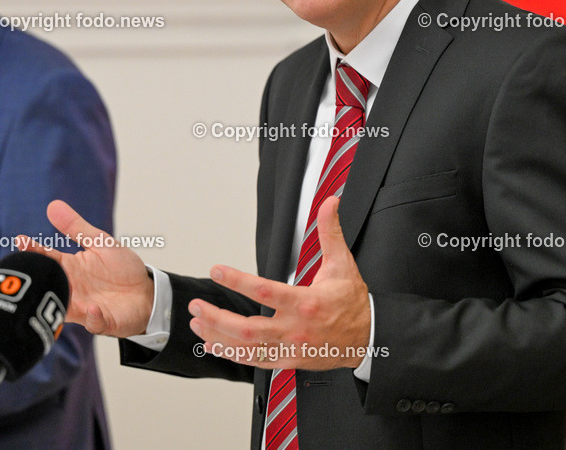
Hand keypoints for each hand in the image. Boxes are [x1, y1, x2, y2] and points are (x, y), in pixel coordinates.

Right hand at [18, 200, 154, 338]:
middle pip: (49, 285)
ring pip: (64, 308)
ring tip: (54, 291)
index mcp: (70, 268)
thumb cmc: (121, 268)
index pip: (47, 258)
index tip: (20, 240)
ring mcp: (85, 307)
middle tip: (28, 271)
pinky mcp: (103, 321)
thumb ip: (76, 228)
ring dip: (59, 301)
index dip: (33, 250)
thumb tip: (53, 205)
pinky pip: (94, 322)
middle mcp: (73, 289)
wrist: (147, 292)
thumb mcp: (100, 243)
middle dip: (37, 280)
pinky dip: (93, 317)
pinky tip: (93, 309)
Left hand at [189, 196, 370, 369]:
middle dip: (218, 318)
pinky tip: (214, 345)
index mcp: (305, 302)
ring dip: (218, 337)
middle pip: (249, 329)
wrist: (368, 337)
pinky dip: (232, 354)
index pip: (265, 291)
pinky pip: (255, 361)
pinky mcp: (288, 360)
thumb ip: (330, 232)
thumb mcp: (342, 264)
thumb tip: (329, 204)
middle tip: (197, 306)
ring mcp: (290, 348)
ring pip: (248, 348)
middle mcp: (295, 328)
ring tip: (197, 323)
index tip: (217, 270)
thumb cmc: (352, 302)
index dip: (237, 281)